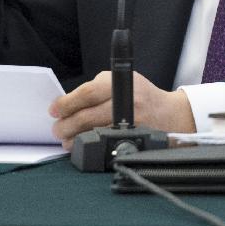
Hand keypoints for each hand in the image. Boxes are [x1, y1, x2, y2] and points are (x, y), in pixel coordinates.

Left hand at [49, 71, 196, 148]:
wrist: (170, 115)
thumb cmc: (142, 95)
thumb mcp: (122, 80)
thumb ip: (97, 87)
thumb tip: (69, 102)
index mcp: (122, 84)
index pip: (87, 93)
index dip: (66, 103)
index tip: (54, 109)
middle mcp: (127, 103)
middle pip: (86, 116)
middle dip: (66, 124)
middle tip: (57, 128)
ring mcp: (131, 124)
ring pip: (92, 133)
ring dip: (74, 138)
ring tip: (66, 138)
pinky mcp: (132, 139)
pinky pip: (103, 144)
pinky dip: (89, 145)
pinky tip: (82, 144)